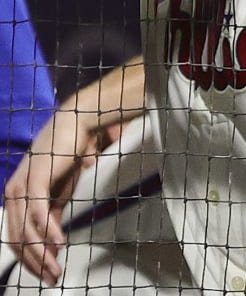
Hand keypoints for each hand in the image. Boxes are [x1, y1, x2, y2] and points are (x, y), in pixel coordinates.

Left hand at [4, 104, 117, 282]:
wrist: (78, 122)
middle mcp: (13, 193)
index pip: (16, 237)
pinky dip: (48, 232)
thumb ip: (52, 216)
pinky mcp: (36, 179)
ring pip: (26, 230)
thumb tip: (52, 244)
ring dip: (42, 253)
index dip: (30, 259)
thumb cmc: (70, 154)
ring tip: (57, 267)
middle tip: (52, 277)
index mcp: (16, 197)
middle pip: (18, 239)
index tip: (46, 273)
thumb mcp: (60, 192)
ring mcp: (22, 186)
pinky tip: (60, 243)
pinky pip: (39, 213)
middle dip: (36, 262)